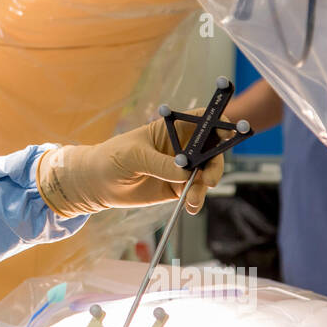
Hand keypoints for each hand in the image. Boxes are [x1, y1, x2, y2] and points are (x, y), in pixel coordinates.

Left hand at [36, 110, 223, 217]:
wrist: (97, 184)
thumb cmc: (111, 158)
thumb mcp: (133, 156)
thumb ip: (159, 163)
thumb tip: (184, 173)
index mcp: (172, 128)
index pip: (202, 119)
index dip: (219, 121)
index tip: (228, 130)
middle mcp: (182, 147)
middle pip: (212, 149)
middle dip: (216, 162)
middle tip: (210, 178)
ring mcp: (181, 168)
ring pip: (206, 174)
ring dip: (205, 186)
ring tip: (192, 199)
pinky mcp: (176, 188)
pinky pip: (195, 192)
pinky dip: (197, 200)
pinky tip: (191, 206)